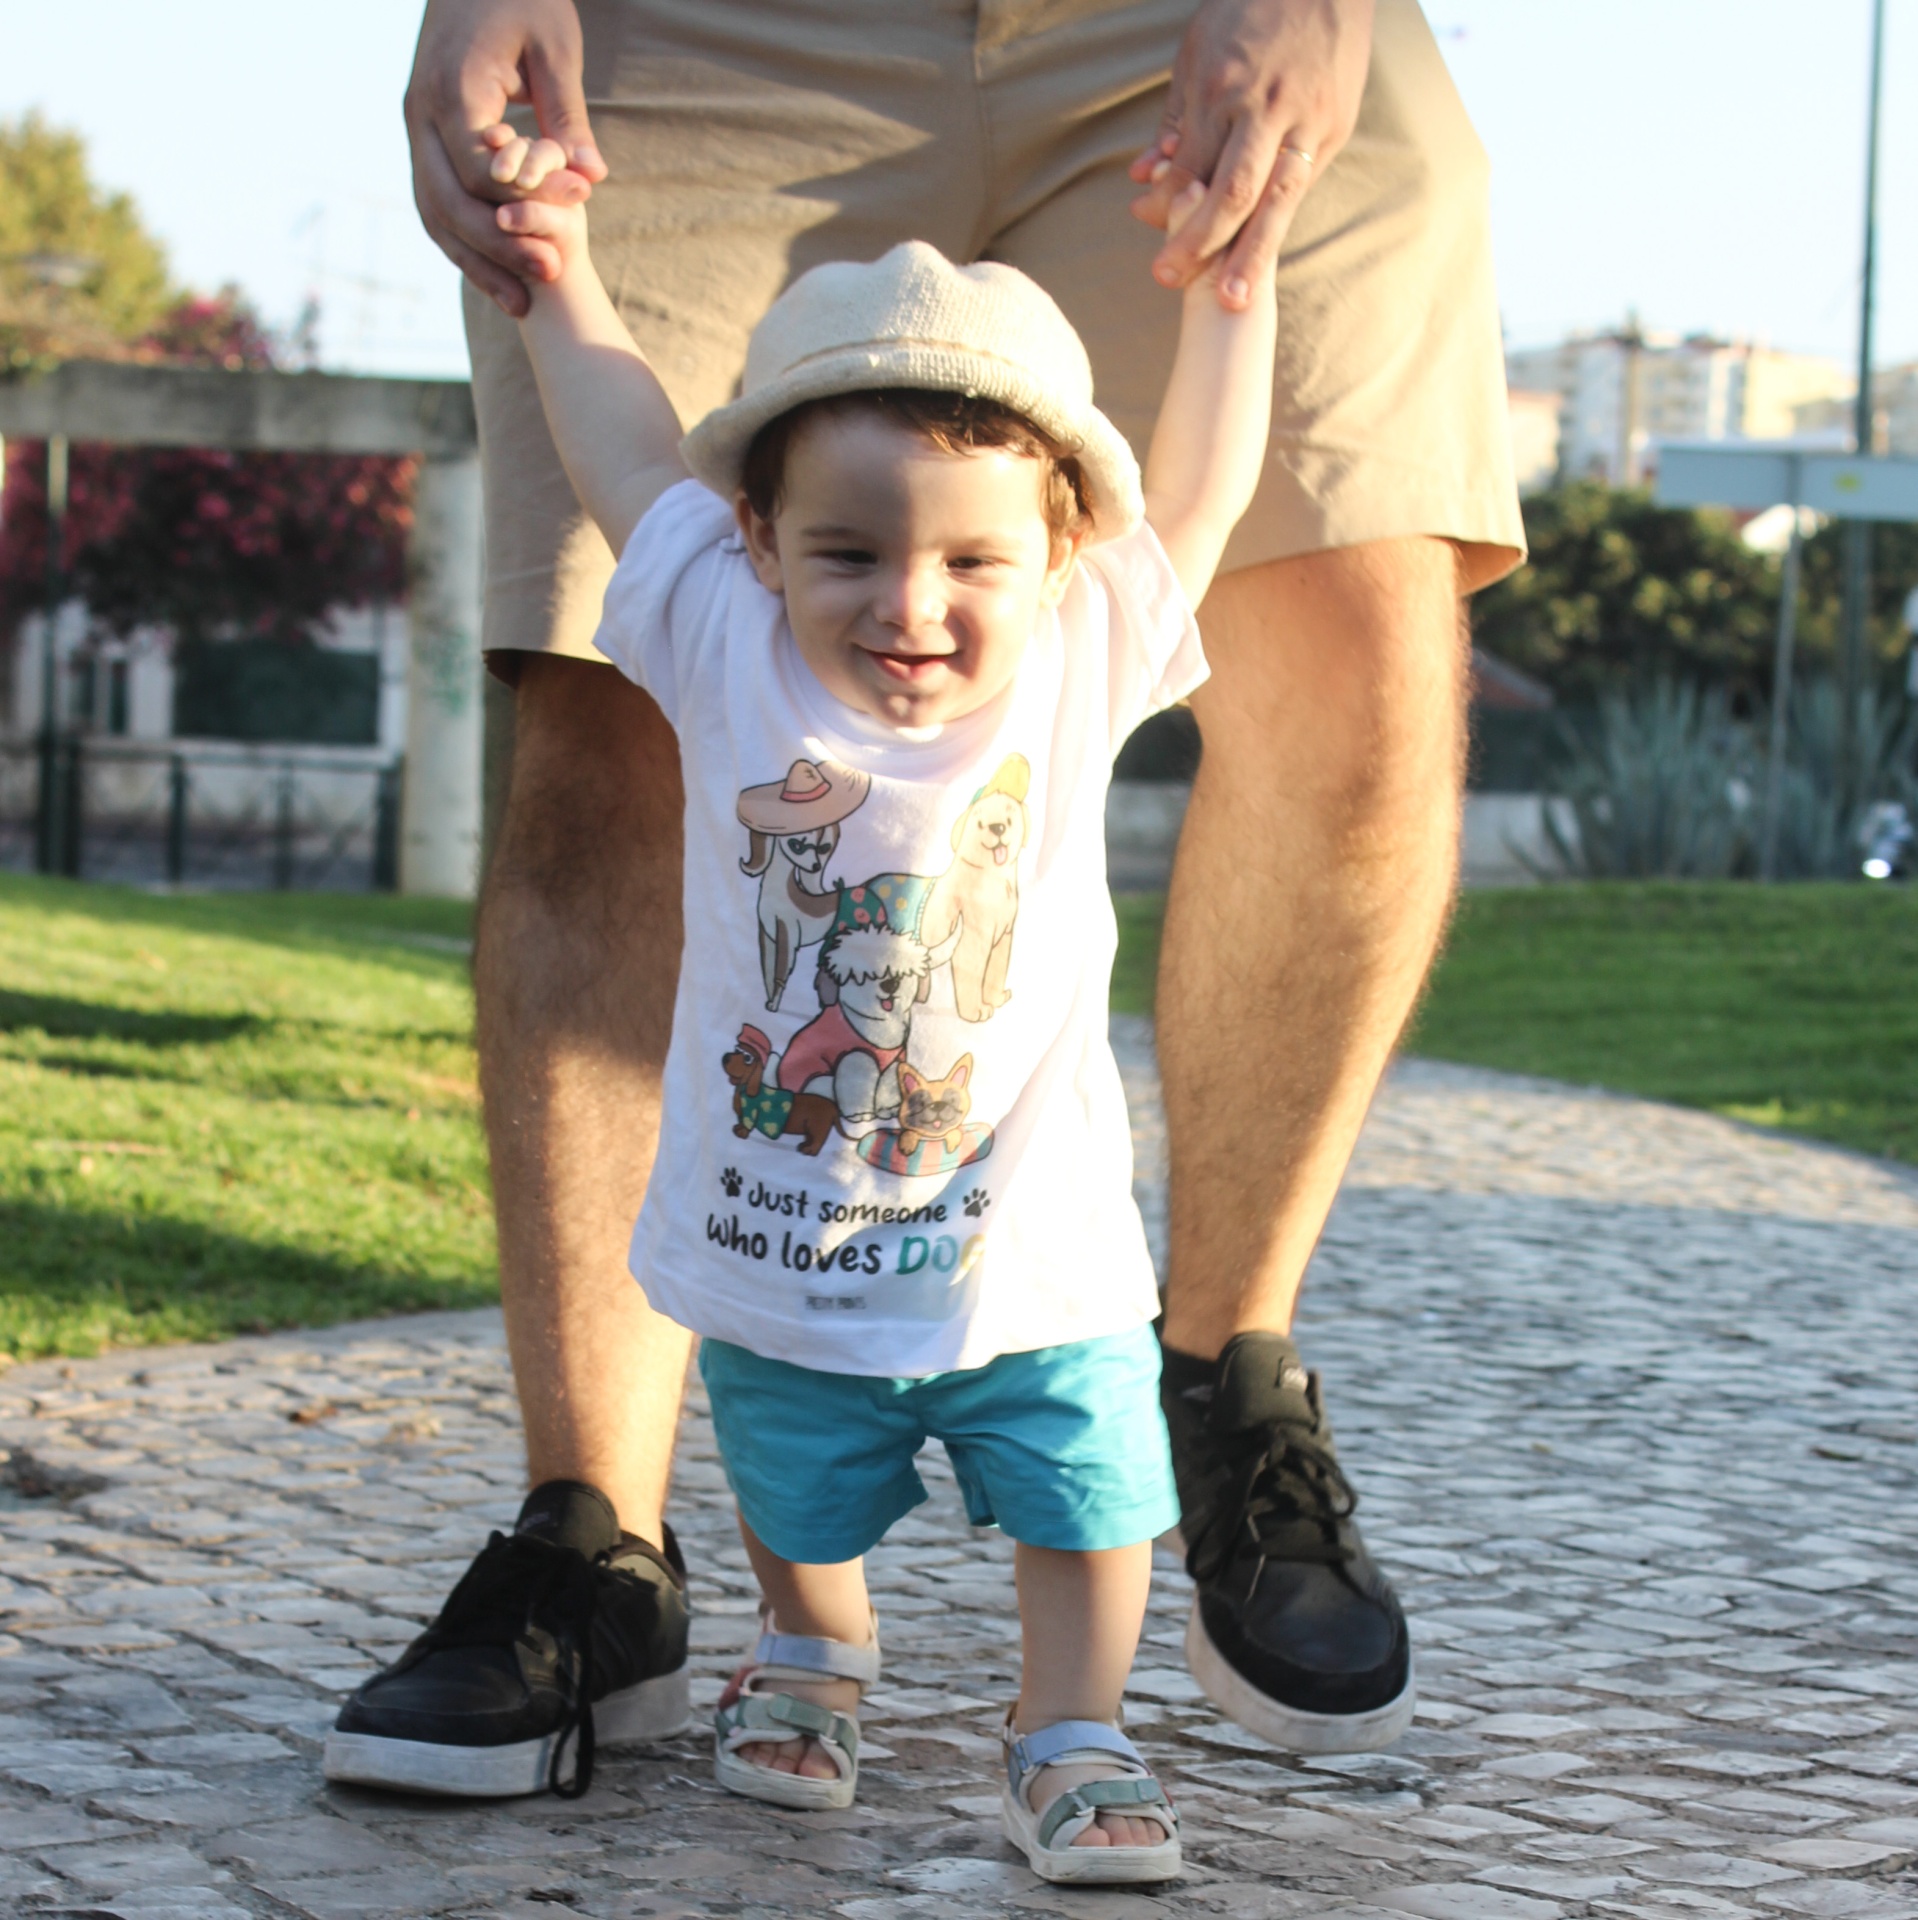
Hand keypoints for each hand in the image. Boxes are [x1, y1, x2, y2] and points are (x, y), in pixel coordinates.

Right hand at [404, 0, 607, 316]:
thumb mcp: (555, 46)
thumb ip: (568, 113)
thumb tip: (591, 176)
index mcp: (452, 86)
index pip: (479, 168)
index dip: (526, 202)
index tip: (574, 219)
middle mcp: (420, 111)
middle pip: (449, 200)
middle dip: (498, 246)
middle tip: (549, 275)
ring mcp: (415, 127)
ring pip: (433, 212)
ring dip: (477, 261)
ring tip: (523, 303)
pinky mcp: (423, 139)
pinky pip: (434, 204)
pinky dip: (463, 245)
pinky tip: (497, 278)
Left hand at [1128, 0, 1373, 309]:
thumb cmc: (1250, 10)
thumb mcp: (1198, 52)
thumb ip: (1175, 119)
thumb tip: (1145, 176)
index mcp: (1226, 86)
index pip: (1191, 163)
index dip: (1165, 199)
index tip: (1144, 220)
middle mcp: (1268, 107)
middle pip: (1232, 191)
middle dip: (1200, 242)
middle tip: (1168, 279)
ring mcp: (1308, 119)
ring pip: (1277, 200)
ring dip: (1252, 254)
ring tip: (1233, 299)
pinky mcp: (1335, 126)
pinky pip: (1301, 183)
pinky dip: (1276, 220)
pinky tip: (1258, 255)